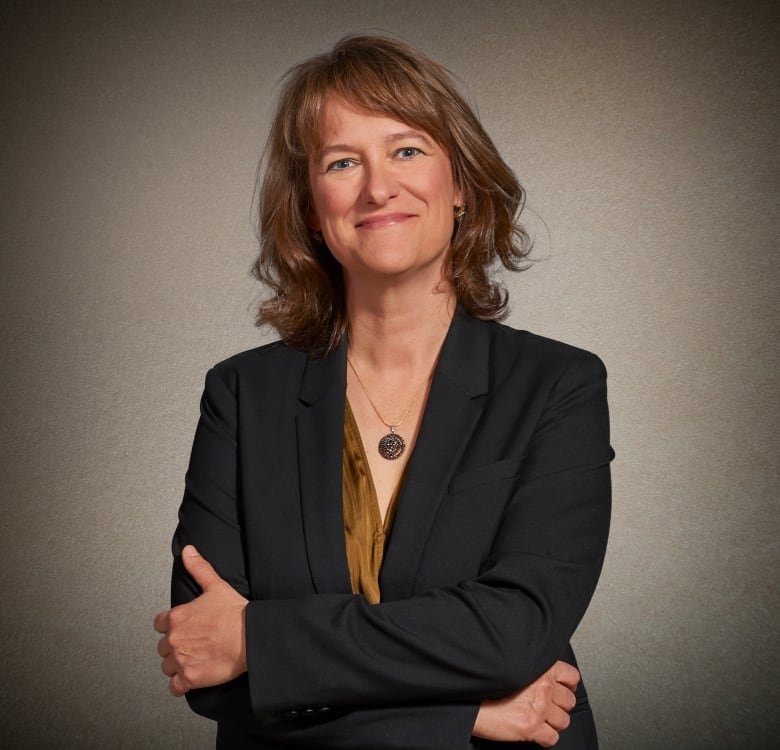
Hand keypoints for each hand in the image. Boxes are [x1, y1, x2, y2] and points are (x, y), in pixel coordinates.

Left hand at [154, 545, 248, 695]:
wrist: (251, 637)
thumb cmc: (235, 613)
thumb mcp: (216, 586)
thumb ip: (198, 568)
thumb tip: (188, 551)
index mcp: (177, 617)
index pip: (160, 624)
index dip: (172, 625)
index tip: (185, 627)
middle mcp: (174, 639)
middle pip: (163, 647)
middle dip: (176, 646)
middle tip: (194, 644)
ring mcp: (180, 660)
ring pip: (168, 666)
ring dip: (178, 665)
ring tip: (195, 659)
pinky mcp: (189, 679)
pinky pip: (175, 687)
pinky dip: (182, 685)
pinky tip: (193, 677)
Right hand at [472, 660, 579, 745]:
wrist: (470, 698)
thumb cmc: (486, 681)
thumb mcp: (512, 665)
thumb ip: (530, 668)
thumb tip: (541, 675)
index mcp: (539, 667)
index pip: (570, 675)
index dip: (568, 684)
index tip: (564, 688)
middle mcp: (543, 687)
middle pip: (569, 700)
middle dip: (560, 704)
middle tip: (550, 706)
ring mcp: (539, 709)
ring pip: (564, 720)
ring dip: (554, 722)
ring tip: (543, 720)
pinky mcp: (532, 728)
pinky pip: (553, 738)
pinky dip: (546, 738)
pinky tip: (537, 733)